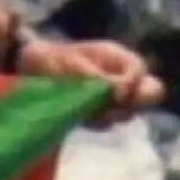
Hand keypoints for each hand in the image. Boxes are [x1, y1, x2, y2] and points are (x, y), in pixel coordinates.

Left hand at [17, 38, 165, 114]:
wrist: (30, 71)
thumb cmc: (53, 60)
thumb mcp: (75, 66)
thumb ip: (99, 79)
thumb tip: (120, 92)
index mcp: (116, 57)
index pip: (140, 70)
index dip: (132, 84)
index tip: (116, 96)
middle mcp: (119, 75)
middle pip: (148, 92)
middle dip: (131, 103)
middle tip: (109, 109)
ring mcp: (111, 94)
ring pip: (128, 111)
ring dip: (109, 115)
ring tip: (86, 111)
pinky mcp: (99, 110)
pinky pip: (108, 122)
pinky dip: (96, 122)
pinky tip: (80, 117)